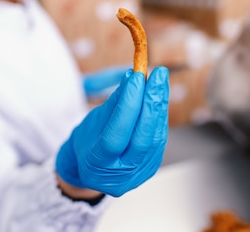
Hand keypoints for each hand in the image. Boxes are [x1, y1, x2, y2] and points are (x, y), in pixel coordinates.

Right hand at [56, 66, 168, 196]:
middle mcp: (121, 175)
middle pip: (143, 138)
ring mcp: (139, 173)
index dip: (128, 104)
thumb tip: (132, 77)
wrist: (92, 170)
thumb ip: (115, 102)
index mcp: (97, 165)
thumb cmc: (88, 142)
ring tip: (160, 80)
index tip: (136, 77)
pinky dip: (160, 115)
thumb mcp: (94, 121)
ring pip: (155, 137)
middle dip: (152, 102)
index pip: (117, 134)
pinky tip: (160, 96)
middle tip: (158, 74)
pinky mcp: (152, 166)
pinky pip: (159, 138)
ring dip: (160, 105)